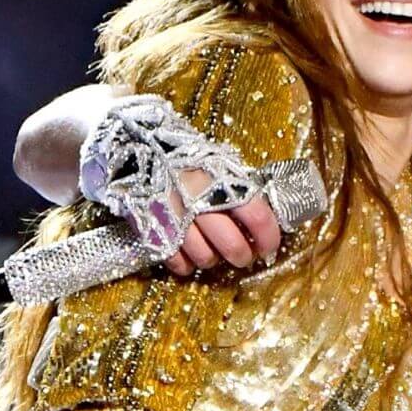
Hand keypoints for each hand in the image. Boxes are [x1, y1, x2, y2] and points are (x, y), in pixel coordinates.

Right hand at [143, 167, 282, 275]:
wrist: (142, 146)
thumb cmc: (188, 158)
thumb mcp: (219, 165)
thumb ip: (240, 190)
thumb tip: (265, 219)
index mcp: (222, 181)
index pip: (258, 218)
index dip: (269, 238)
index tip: (269, 248)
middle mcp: (200, 200)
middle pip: (232, 245)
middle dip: (243, 256)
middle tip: (243, 256)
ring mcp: (175, 217)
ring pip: (205, 257)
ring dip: (213, 259)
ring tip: (213, 252)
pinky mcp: (153, 228)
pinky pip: (176, 261)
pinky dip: (186, 264)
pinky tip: (189, 255)